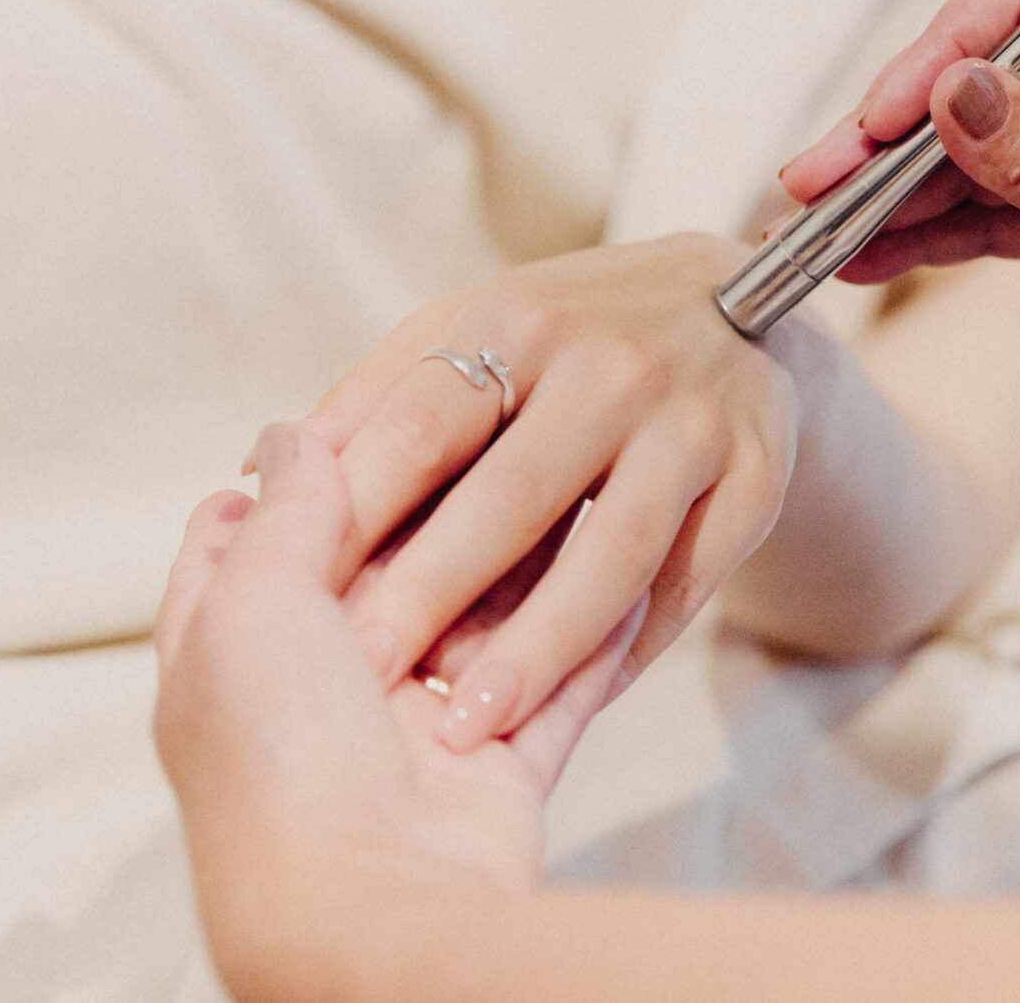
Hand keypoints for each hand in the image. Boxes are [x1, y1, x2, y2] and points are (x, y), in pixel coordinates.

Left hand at [153, 424, 643, 988]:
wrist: (363, 905)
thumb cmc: (277, 758)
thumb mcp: (252, 603)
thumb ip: (286, 513)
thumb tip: (292, 432)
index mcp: (237, 654)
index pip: (255, 546)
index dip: (297, 483)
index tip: (351, 422)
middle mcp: (324, 691)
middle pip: (388, 574)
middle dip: (437, 513)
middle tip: (494, 438)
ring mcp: (413, 734)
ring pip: (481, 625)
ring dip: (524, 570)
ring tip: (576, 487)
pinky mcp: (497, 771)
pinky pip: (557, 691)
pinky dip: (589, 640)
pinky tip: (625, 580)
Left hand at [298, 232, 797, 753]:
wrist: (743, 301)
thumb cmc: (566, 338)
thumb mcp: (468, 330)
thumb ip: (373, 402)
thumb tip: (262, 466)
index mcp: (513, 320)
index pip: (421, 423)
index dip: (361, 511)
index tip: (307, 594)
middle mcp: (610, 363)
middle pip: (511, 495)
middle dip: (434, 592)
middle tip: (370, 673)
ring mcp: (693, 421)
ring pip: (610, 556)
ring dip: (537, 648)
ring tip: (468, 720)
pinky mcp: (758, 480)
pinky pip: (689, 583)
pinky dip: (630, 649)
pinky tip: (573, 700)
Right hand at [780, 0, 1019, 465]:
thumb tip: (954, 90)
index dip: (937, 52)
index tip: (878, 122)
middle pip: (981, 81)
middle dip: (891, 132)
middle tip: (811, 183)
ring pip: (976, 148)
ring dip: (899, 187)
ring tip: (823, 228)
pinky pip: (996, 203)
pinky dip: (938, 228)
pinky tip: (877, 254)